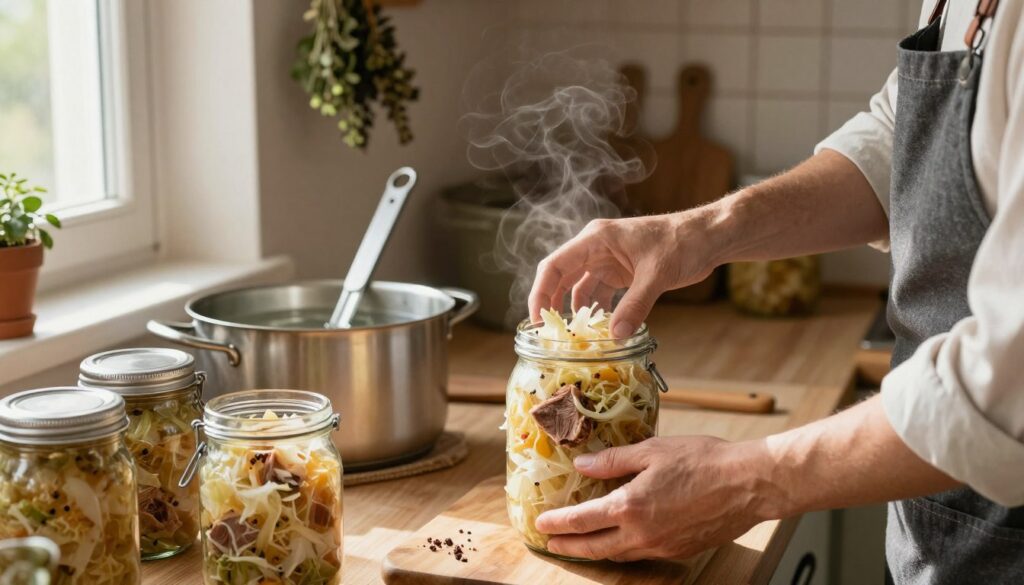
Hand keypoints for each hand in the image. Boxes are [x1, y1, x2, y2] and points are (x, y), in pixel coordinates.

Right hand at [528, 212, 718, 337]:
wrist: (708, 237)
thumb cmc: (682, 243)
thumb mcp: (656, 275)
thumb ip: (635, 305)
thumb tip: (615, 336)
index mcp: (596, 239)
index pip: (555, 265)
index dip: (541, 292)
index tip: (538, 320)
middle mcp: (596, 248)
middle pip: (562, 277)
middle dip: (554, 305)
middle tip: (550, 335)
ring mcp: (608, 260)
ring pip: (580, 288)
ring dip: (578, 311)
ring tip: (575, 337)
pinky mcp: (622, 272)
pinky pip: (600, 294)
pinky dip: (598, 311)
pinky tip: (600, 330)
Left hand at [534, 436, 781, 560]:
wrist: (749, 484)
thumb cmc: (704, 461)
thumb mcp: (653, 450)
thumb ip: (614, 460)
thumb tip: (584, 465)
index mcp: (630, 506)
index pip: (582, 521)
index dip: (559, 524)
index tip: (542, 525)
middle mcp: (642, 533)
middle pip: (595, 547)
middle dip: (570, 547)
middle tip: (552, 544)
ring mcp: (662, 546)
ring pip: (619, 554)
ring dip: (596, 550)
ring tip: (582, 544)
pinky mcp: (680, 551)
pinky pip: (643, 554)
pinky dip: (625, 549)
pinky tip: (624, 539)